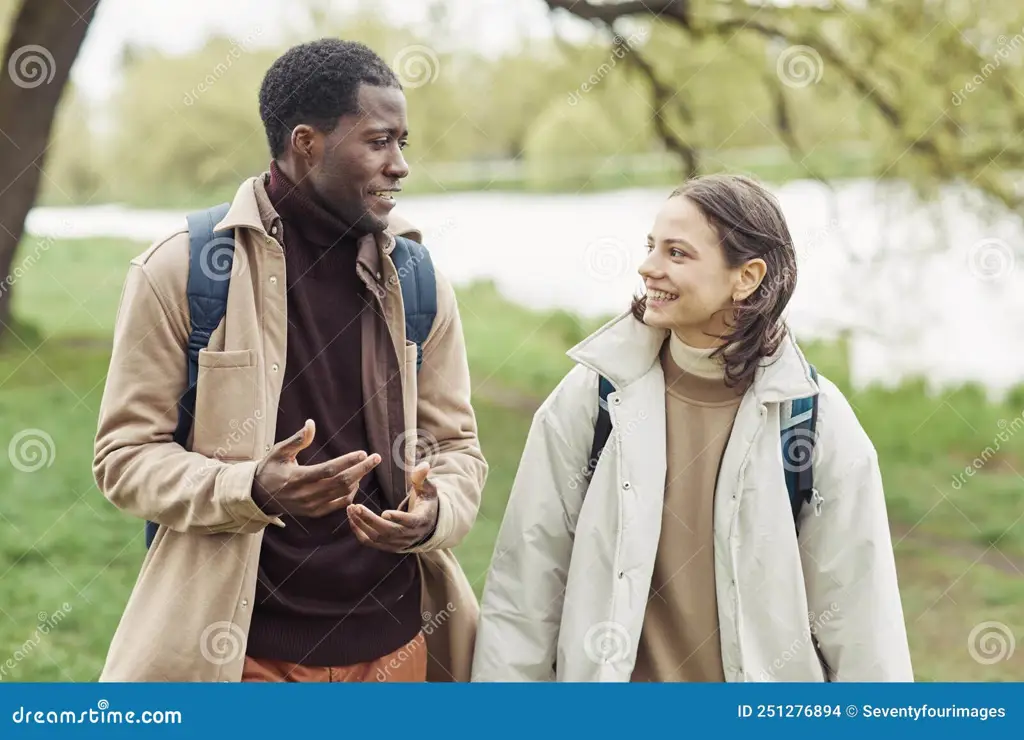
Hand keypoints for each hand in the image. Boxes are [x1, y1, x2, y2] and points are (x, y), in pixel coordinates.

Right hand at [253, 419, 380, 517]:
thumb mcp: (278, 452)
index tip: (363, 453)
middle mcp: (306, 494)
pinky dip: (351, 494)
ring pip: (343, 494)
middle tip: (376, 458)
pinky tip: (356, 481)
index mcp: (297, 478)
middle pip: (341, 483)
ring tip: (366, 466)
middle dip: (361, 470)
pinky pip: (339, 504)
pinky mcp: (315, 512)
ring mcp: (311, 506)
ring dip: (358, 480)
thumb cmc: (270, 469)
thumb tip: (311, 423)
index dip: (347, 462)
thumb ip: (296, 440)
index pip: (329, 470)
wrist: (260, 497)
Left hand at [347, 462, 438, 551]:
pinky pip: (370, 543)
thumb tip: (423, 464)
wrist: (427, 525)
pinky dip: (359, 532)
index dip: (398, 519)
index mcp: (420, 520)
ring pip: (377, 538)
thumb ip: (422, 478)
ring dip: (361, 525)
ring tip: (351, 509)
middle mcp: (409, 535)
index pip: (410, 522)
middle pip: (388, 531)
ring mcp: (398, 544)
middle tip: (356, 506)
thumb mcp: (428, 489)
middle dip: (370, 519)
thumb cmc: (426, 503)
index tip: (384, 512)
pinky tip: (352, 519)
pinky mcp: (388, 546)